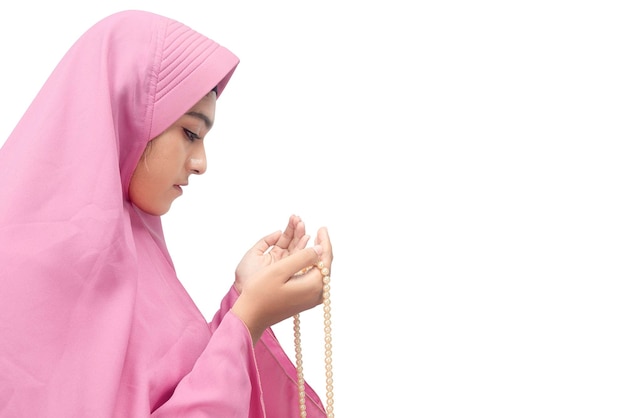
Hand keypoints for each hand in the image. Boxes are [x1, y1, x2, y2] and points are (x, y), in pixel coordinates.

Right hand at [232, 227, 332, 343]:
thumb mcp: (280, 270)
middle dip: (322, 247)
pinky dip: (312, 266)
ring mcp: (311, 299)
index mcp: (313, 285)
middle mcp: (317, 294)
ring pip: (321, 273)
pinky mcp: (304, 301)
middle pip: (326, 265)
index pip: (326, 258)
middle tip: (320, 231)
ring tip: (316, 240)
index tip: (322, 228)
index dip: (324, 241)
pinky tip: (308, 258)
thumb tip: (319, 248)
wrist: (251, 317)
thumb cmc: (260, 293)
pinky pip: (314, 279)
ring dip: (318, 256)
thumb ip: (302, 257)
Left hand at [234, 215, 308, 292]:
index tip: (295, 218)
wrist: (244, 292)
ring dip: (302, 237)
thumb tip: (278, 231)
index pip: (285, 239)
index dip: (290, 228)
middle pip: (294, 243)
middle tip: (300, 220)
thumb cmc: (245, 276)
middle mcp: (282, 260)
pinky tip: (307, 239)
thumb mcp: (253, 253)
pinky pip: (299, 260)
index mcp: (273, 254)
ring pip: (298, 250)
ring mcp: (287, 267)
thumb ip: (266, 241)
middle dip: (298, 230)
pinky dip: (304, 250)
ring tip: (303, 226)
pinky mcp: (291, 273)